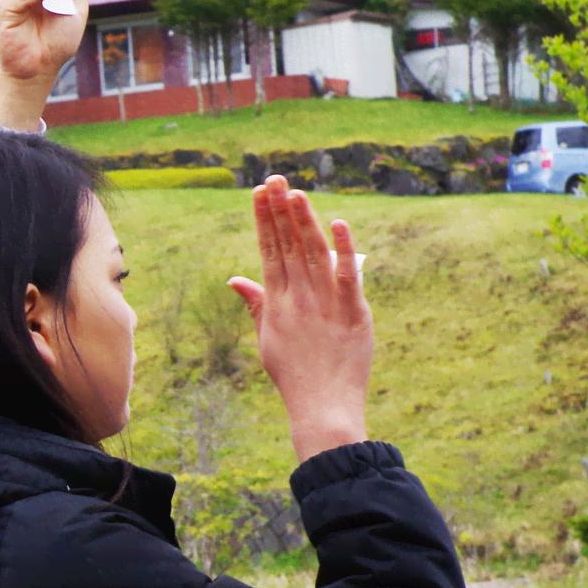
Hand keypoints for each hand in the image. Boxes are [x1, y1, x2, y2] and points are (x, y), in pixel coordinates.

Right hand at [227, 176, 372, 462]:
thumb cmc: (294, 376)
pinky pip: (348, 277)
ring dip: (303, 222)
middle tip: (273, 179)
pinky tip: (338, 224)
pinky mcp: (353, 315)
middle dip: (279, 211)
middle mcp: (297, 300)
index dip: (264, 221)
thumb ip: (256, 304)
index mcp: (276, 304)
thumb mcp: (268, 340)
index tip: (259, 194)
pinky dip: (344, 250)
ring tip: (295, 193)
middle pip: (287, 247)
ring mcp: (325, 306)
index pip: (268, 253)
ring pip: (313, 255)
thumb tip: (235, 279)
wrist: (322, 408)